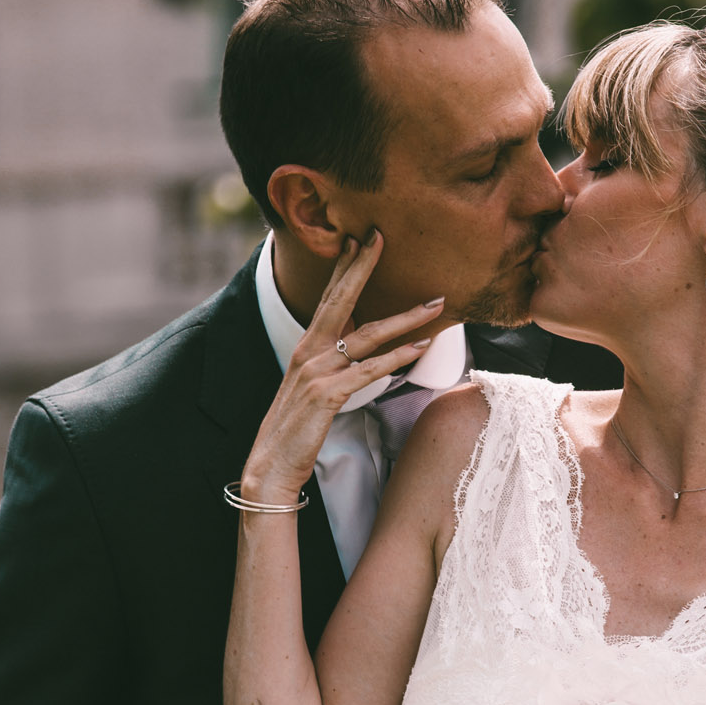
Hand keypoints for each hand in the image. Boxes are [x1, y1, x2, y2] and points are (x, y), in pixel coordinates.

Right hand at [242, 231, 444, 500]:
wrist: (270, 467)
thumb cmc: (295, 433)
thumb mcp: (312, 392)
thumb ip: (330, 370)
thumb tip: (355, 358)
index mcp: (305, 349)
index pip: (327, 299)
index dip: (344, 269)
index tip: (359, 241)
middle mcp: (309, 353)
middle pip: (341, 300)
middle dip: (362, 266)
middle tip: (380, 237)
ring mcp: (317, 371)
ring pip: (368, 334)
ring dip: (405, 316)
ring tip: (435, 303)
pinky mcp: (328, 394)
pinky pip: (370, 369)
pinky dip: (398, 356)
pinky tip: (421, 346)